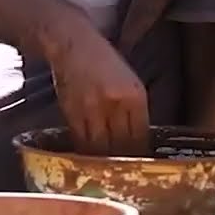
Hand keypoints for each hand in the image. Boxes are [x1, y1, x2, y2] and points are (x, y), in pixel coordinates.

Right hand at [48, 24, 150, 156]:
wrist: (72, 44)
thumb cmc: (103, 60)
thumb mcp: (129, 80)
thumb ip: (134, 108)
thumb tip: (138, 138)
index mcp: (136, 95)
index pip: (141, 136)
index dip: (139, 154)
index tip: (137, 162)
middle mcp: (117, 104)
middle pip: (123, 146)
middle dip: (123, 161)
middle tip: (122, 170)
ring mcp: (93, 110)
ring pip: (102, 149)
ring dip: (104, 161)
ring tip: (105, 167)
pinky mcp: (73, 113)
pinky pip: (82, 143)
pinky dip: (86, 152)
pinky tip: (88, 156)